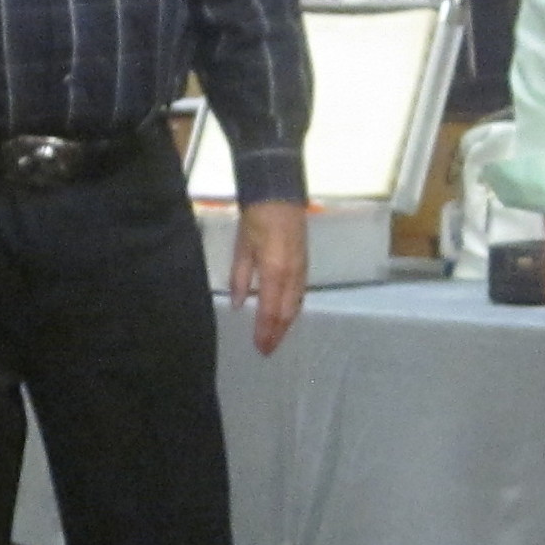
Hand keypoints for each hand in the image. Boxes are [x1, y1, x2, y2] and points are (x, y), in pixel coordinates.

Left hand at [229, 199, 308, 354]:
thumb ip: (240, 277)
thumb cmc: (256, 219)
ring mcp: (302, 268)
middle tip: (268, 350)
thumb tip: (238, 304)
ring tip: (276, 337)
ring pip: (296, 304)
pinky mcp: (306, 263)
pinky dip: (293, 308)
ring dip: (286, 323)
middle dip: (277, 333)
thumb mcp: (242, 248)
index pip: (270, 310)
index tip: (260, 348)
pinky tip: (287, 315)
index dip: (265, 331)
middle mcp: (292, 274)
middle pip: (286, 312)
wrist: (279, 193)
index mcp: (274, 271)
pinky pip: (301, 293)